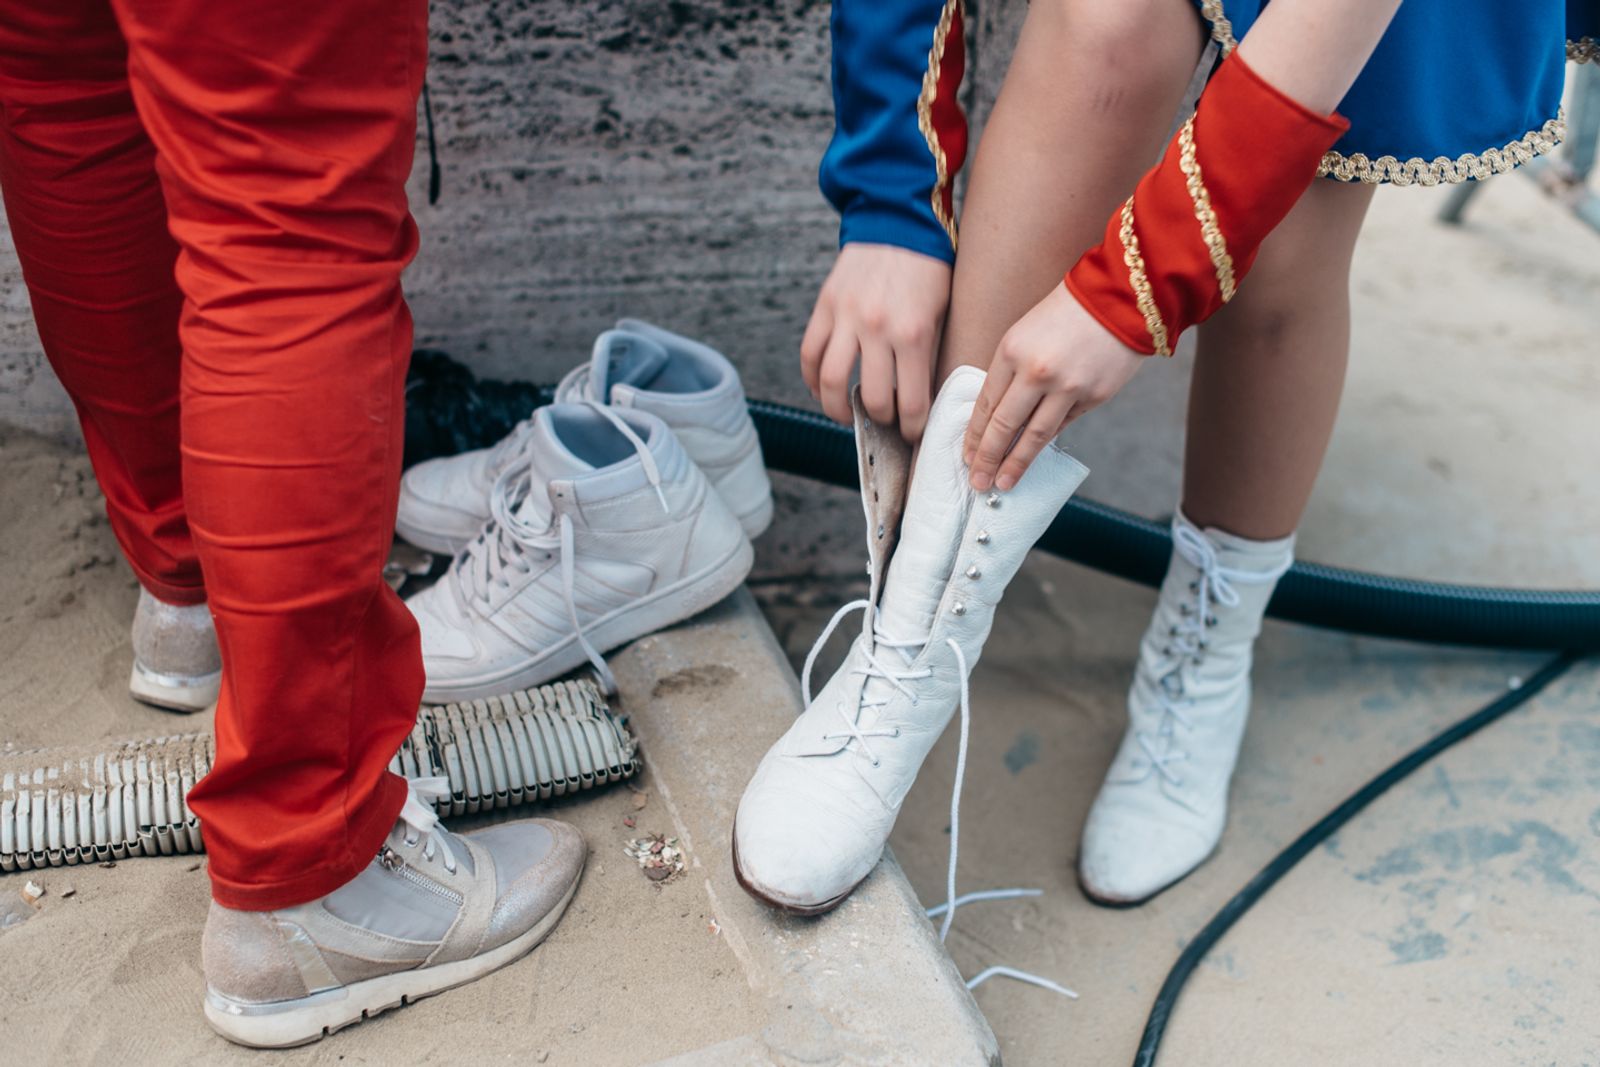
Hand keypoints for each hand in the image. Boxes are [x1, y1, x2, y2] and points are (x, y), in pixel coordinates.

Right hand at [801, 242, 951, 441]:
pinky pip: (810, 353)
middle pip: (872, 399)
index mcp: (914, 333)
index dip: (912, 427)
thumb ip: (928, 355)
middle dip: (881, 420)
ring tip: (847, 416)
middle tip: (885, 422)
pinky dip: (812, 380)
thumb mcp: (941, 313)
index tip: (912, 432)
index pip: (911, 402)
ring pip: (831, 382)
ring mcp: (847, 318)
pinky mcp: (825, 307)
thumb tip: (919, 398)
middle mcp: (878, 329)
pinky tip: (821, 390)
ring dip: (837, 409)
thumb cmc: (928, 269)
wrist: (897, 222)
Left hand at [964, 282, 1145, 491]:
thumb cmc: (1063, 315)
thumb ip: (1009, 374)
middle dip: (988, 458)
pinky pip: (1064, 425)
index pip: (986, 404)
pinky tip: (1034, 456)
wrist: (1118, 299)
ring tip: (1003, 483)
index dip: (975, 436)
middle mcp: (1036, 372)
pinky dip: (1047, 441)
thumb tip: (997, 418)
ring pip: (1035, 436)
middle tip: (978, 482)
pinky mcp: (1094, 396)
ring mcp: (1068, 387)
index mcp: (1011, 352)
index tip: (968, 457)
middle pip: (1004, 426)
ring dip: (1016, 463)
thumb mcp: (1023, 335)